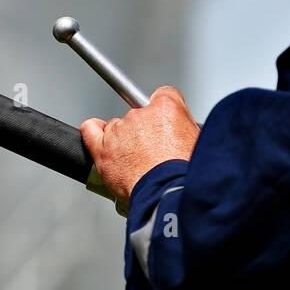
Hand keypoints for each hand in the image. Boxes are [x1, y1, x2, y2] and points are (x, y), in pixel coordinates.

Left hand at [79, 86, 199, 201]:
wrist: (167, 193)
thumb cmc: (183, 173)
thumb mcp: (199, 141)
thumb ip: (184, 128)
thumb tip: (180, 131)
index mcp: (166, 108)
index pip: (163, 96)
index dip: (165, 112)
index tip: (165, 123)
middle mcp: (139, 115)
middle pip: (139, 114)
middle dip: (145, 131)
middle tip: (153, 152)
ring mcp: (118, 131)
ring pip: (117, 126)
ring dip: (124, 139)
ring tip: (136, 160)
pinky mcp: (102, 148)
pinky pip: (90, 130)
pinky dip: (94, 131)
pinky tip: (102, 139)